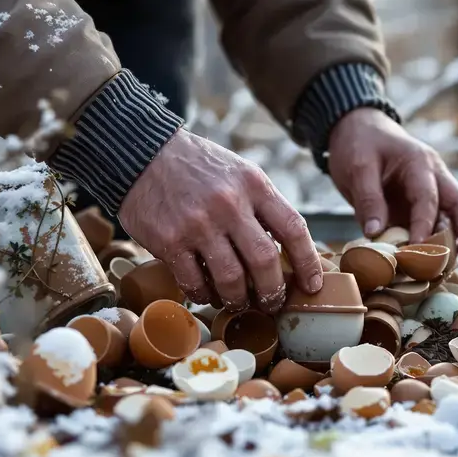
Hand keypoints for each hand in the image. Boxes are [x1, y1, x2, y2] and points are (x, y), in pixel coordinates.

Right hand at [118, 129, 321, 312]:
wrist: (145, 153)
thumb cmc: (199, 168)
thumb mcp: (240, 173)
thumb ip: (264, 206)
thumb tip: (289, 252)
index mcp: (254, 185)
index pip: (293, 229)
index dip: (308, 263)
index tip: (312, 285)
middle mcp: (230, 203)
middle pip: (265, 261)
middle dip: (273, 291)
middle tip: (272, 303)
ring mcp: (199, 223)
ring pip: (231, 278)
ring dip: (239, 298)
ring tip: (239, 302)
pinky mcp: (170, 240)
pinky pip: (195, 281)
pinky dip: (205, 295)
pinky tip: (207, 293)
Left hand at [327, 109, 457, 265]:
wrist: (357, 129)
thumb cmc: (358, 144)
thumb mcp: (358, 167)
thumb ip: (368, 199)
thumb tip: (375, 234)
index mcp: (420, 163)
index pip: (428, 198)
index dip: (424, 225)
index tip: (416, 249)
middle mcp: (434, 176)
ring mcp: (431, 190)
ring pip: (456, 215)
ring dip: (457, 240)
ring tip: (453, 270)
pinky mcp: (420, 204)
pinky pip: (438, 223)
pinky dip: (439, 242)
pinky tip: (436, 265)